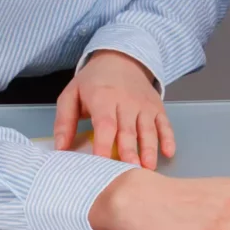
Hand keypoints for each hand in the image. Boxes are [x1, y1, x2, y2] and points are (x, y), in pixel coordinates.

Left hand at [54, 50, 174, 169]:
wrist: (121, 58)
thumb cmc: (94, 81)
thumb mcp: (71, 95)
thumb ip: (64, 122)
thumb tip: (60, 148)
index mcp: (103, 97)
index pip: (105, 124)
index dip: (103, 144)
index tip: (101, 162)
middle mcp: (126, 101)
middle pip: (128, 130)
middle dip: (130, 151)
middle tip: (130, 170)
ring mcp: (144, 105)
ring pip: (148, 129)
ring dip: (149, 149)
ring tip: (148, 168)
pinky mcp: (157, 107)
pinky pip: (165, 124)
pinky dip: (169, 138)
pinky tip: (169, 152)